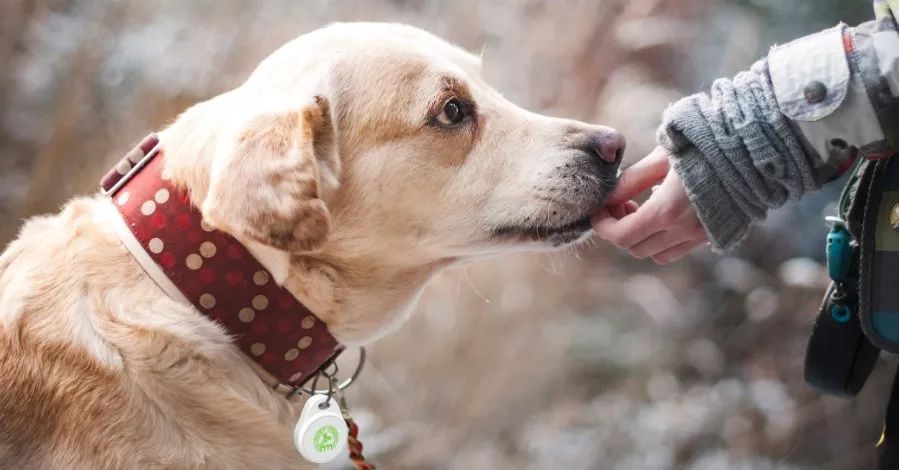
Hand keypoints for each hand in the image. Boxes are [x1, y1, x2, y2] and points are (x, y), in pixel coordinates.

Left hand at [592, 146, 708, 263]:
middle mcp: (684, 230)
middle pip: (635, 248)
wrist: (755, 148)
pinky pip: (678, 249)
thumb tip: (608, 197)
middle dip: (620, 230)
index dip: (603, 226)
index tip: (599, 210)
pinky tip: (665, 212)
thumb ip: (632, 180)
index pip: (621, 236)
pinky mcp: (714, 235)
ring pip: (657, 254)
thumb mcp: (662, 156)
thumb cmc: (705, 144)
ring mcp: (701, 236)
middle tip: (620, 204)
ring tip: (641, 209)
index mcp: (667, 210)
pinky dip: (663, 239)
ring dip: (642, 238)